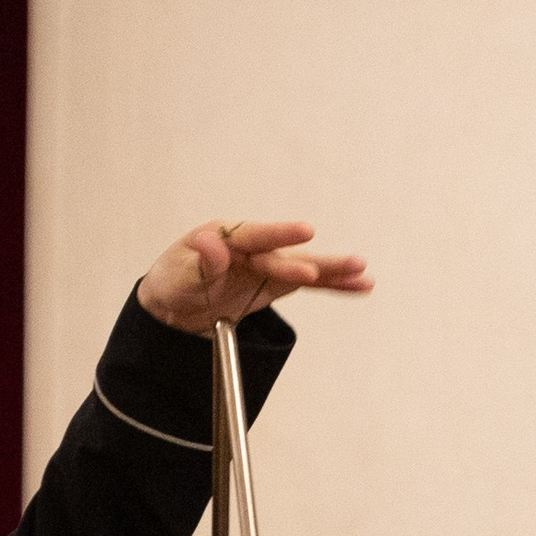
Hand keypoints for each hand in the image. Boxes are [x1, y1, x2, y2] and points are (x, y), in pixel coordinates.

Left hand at [137, 219, 372, 332]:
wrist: (173, 304)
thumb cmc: (173, 283)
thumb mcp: (178, 276)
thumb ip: (200, 264)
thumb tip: (212, 243)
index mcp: (226, 236)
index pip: (255, 235)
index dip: (280, 234)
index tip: (305, 231)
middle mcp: (252, 246)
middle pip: (284, 253)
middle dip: (309, 260)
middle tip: (331, 267)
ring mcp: (266, 264)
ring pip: (303, 265)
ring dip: (332, 270)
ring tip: (363, 272)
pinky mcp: (275, 283)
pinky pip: (307, 283)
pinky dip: (332, 285)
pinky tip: (359, 285)